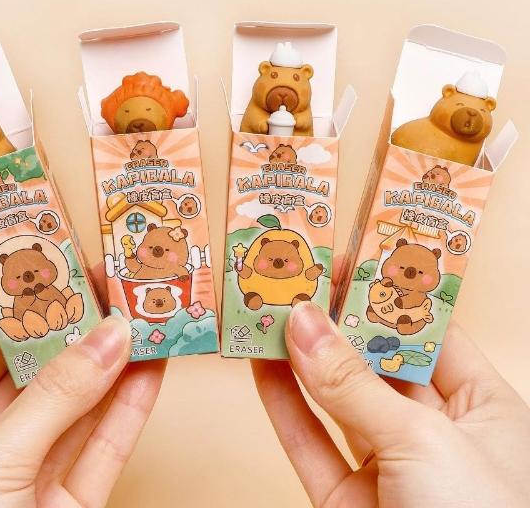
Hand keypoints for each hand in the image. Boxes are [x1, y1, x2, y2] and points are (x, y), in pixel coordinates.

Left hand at [0, 266, 164, 507]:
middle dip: (84, 331)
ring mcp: (27, 480)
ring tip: (150, 318)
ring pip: (80, 408)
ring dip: (118, 364)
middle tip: (122, 289)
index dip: (33, 305)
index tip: (73, 270)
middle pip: (41, 373)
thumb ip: (54, 398)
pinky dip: (130, 410)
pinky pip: (103, 449)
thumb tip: (110, 336)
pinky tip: (152, 371)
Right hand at [253, 302, 529, 506]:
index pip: (423, 329)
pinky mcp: (349, 500)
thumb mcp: (424, 441)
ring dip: (296, 356)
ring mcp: (389, 465)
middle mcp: (435, 429)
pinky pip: (311, 441)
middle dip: (330, 320)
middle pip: (372, 359)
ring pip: (334, 398)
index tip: (337, 257)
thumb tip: (302, 321)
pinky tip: (259, 366)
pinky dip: (283, 404)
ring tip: (262, 310)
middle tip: (290, 277)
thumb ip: (354, 384)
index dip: (379, 291)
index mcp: (481, 405)